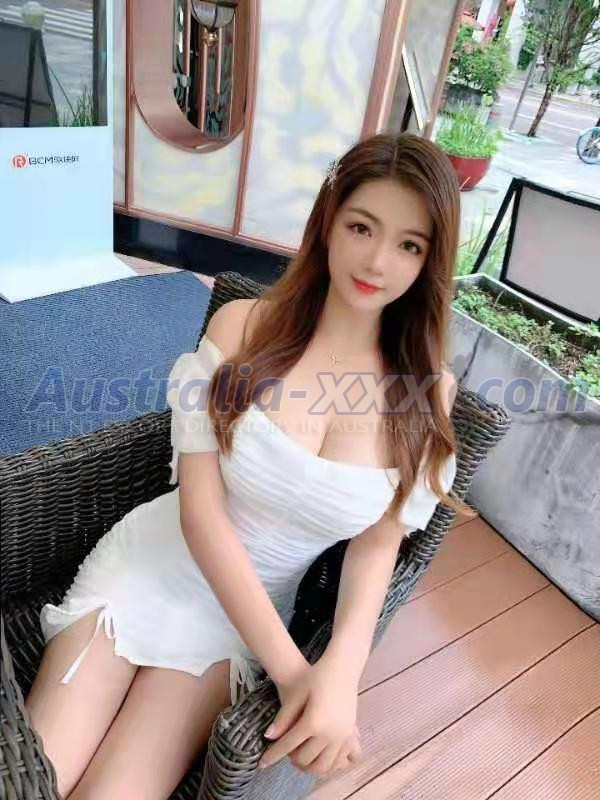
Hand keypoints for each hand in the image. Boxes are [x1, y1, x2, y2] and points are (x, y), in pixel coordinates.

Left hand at [259, 651, 361, 775]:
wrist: (342, 668)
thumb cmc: (317, 677)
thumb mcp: (297, 694)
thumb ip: (283, 717)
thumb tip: (268, 737)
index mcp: (313, 722)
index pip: (287, 746)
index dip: (272, 756)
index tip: (262, 764)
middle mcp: (329, 733)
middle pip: (305, 760)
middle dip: (291, 759)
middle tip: (285, 752)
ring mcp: (343, 736)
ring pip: (323, 766)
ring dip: (310, 767)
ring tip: (301, 757)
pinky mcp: (351, 736)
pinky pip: (342, 761)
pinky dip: (330, 765)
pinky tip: (321, 756)